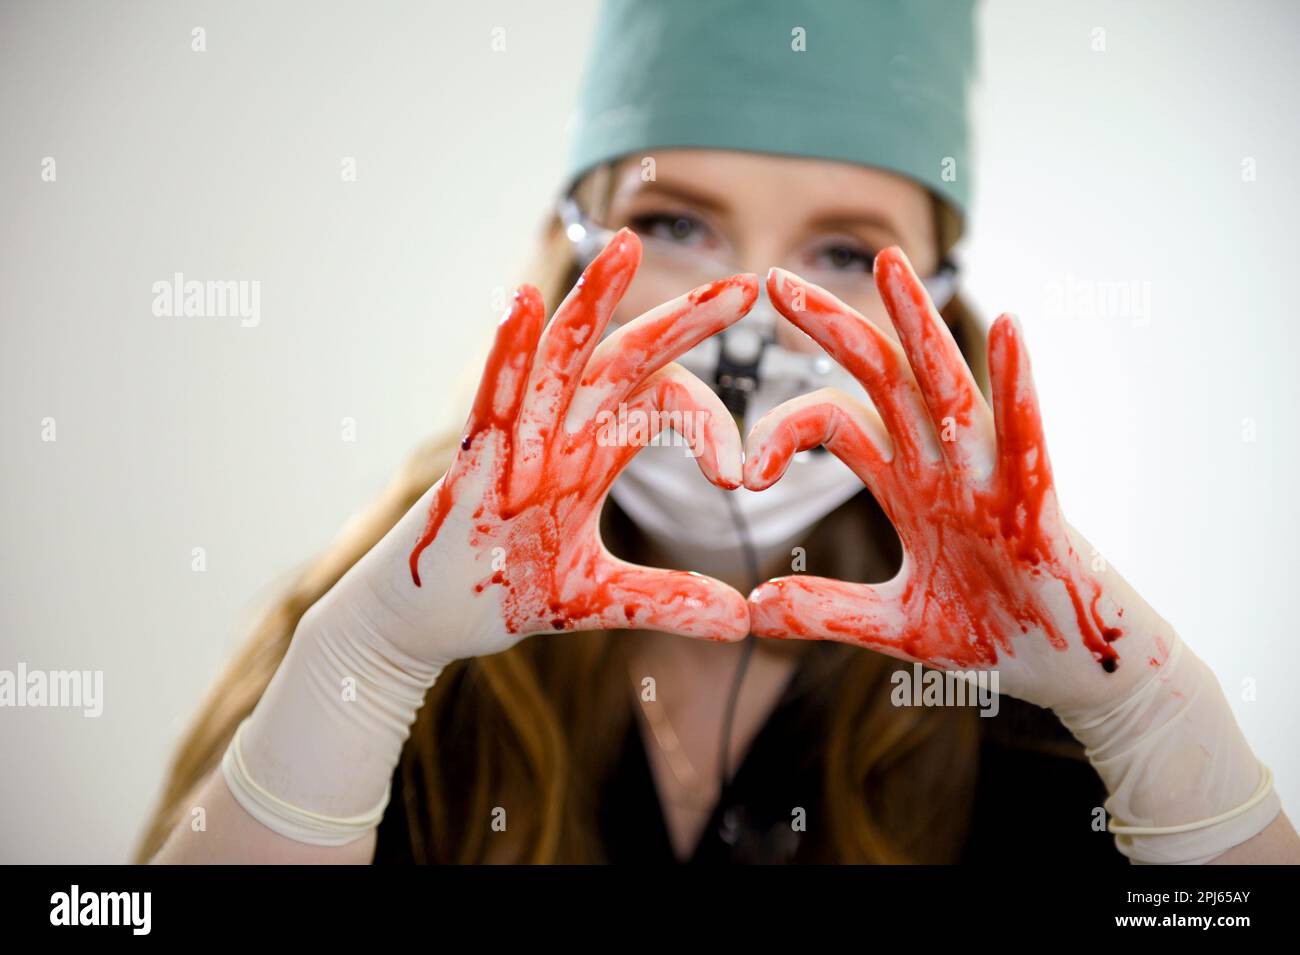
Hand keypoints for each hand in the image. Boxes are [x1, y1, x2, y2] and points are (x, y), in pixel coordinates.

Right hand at [391, 228, 755, 662]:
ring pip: (559, 357)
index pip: (664, 400)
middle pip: (627, 357)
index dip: (709, 422)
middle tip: (747, 284)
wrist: (426, 622)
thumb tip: (742, 621)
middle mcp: (561, 431)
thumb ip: (665, 598)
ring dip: (593, 301)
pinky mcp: (473, 463)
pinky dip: (507, 353)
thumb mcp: (597, 598)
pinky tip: (522, 302)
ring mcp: (515, 441)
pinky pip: (491, 397)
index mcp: (594, 449)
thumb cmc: (503, 592)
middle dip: (683, 319)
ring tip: (628, 245)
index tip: (743, 476)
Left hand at [743, 248, 1172, 713]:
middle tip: (775, 278)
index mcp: (908, 485)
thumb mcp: (895, 626)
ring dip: (918, 324)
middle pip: (883, 377)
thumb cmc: (991, 635)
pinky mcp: (1035, 505)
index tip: (743, 474)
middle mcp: (944, 466)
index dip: (785, 431)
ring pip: (948, 387)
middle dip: (832, 325)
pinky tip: (1008, 330)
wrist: (1065, 670)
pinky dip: (1017, 386)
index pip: (837, 424)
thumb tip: (752, 609)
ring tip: (888, 263)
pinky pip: (1026, 436)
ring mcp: (989, 478)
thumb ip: (827, 612)